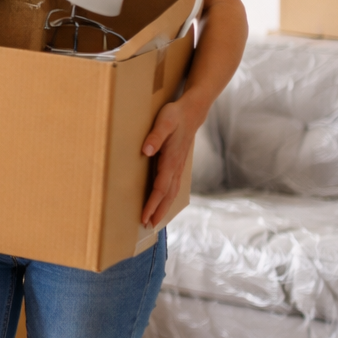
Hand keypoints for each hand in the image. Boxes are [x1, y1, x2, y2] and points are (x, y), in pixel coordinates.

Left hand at [138, 97, 204, 228]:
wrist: (192, 111)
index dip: (152, 204)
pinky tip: (162, 202)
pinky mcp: (178, 164)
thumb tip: (146, 151)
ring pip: (171, 192)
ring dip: (163, 207)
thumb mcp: (164, 121)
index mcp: (172, 160)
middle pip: (167, 195)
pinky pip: (172, 186)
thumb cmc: (176, 115)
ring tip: (154, 220)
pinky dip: (167, 198)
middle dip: (157, 211)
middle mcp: (176, 167)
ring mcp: (179, 167)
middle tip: (147, 226)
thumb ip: (155, 135)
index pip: (161, 188)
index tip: (145, 216)